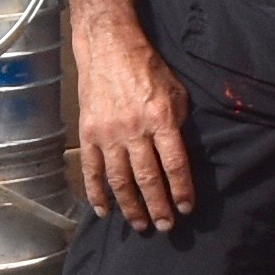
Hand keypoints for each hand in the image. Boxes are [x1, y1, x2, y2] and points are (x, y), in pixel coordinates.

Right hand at [71, 14, 198, 232]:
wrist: (108, 47)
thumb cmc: (147, 68)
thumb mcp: (175, 91)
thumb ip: (178, 124)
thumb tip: (177, 156)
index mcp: (161, 118)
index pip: (174, 164)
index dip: (182, 190)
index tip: (186, 208)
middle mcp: (134, 129)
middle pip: (148, 178)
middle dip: (158, 207)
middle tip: (165, 227)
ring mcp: (108, 134)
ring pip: (120, 180)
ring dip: (131, 207)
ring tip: (141, 225)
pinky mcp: (89, 133)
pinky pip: (92, 170)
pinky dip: (97, 193)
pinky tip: (104, 211)